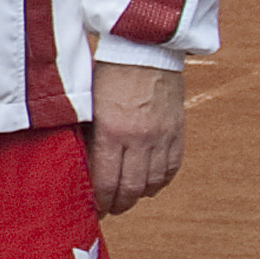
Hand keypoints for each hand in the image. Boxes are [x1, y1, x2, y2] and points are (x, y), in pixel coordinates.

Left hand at [88, 61, 185, 214]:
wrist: (145, 48)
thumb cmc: (108, 72)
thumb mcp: (88, 105)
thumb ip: (86, 136)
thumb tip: (82, 166)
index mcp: (112, 131)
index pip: (105, 181)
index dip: (99, 201)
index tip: (93, 208)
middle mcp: (139, 138)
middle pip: (130, 188)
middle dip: (117, 204)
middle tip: (108, 209)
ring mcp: (162, 136)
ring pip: (153, 183)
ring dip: (139, 196)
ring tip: (126, 199)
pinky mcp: (177, 131)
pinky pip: (171, 168)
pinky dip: (159, 181)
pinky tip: (149, 184)